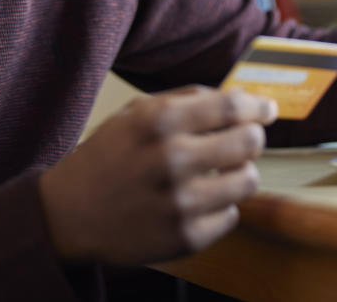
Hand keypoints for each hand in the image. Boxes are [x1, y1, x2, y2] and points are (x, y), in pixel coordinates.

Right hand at [38, 86, 277, 265]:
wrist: (68, 215)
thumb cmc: (109, 157)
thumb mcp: (136, 113)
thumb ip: (188, 100)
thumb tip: (242, 98)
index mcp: (158, 122)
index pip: (232, 107)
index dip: (258, 106)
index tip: (268, 109)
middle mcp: (171, 160)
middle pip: (249, 141)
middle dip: (252, 138)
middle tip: (242, 141)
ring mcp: (179, 203)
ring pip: (248, 181)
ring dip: (240, 173)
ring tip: (219, 173)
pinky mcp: (185, 238)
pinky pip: (231, 215)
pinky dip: (220, 206)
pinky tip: (197, 202)